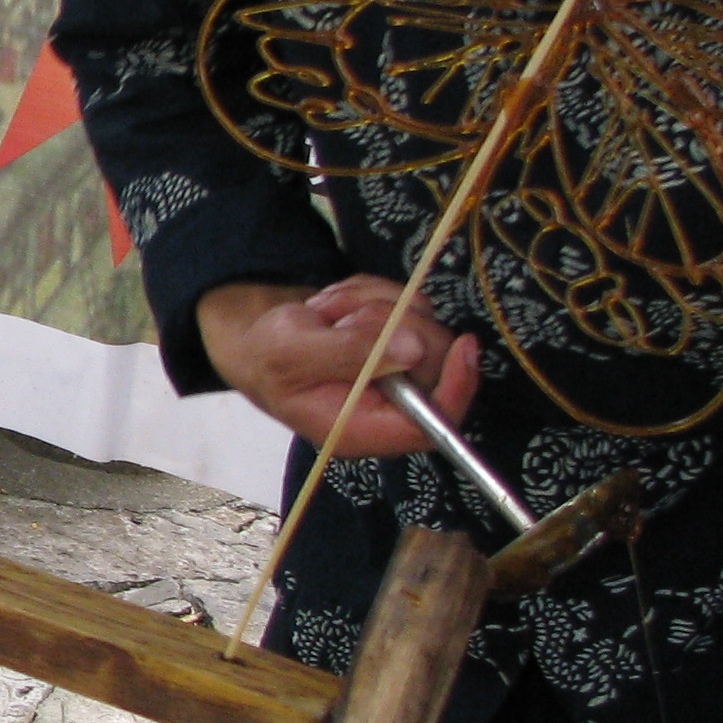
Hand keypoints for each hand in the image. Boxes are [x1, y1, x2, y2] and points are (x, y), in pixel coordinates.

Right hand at [197, 275, 479, 458]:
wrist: (259, 338)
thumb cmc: (267, 357)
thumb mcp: (293, 353)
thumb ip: (350, 353)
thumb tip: (412, 350)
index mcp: (364, 429)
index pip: (431, 424)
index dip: (456, 388)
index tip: (463, 345)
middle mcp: (390, 406)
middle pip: (434, 362)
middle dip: (389, 324)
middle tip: (339, 317)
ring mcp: (401, 371)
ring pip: (423, 323)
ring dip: (373, 304)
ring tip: (329, 313)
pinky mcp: (402, 340)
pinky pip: (412, 302)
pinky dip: (376, 293)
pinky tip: (340, 307)